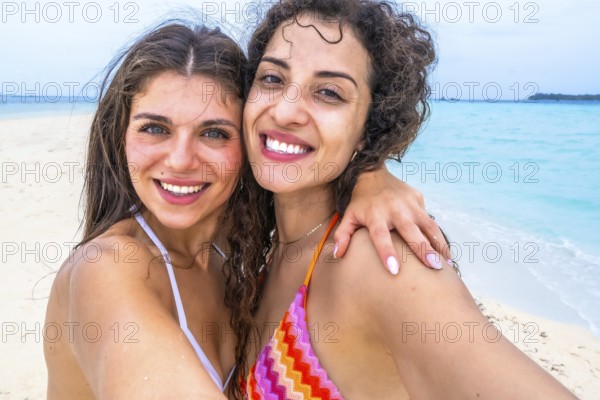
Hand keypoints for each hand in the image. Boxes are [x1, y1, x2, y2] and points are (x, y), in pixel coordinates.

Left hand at [334, 167, 451, 273]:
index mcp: (375, 215)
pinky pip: (430, 220)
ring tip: (445, 264)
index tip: (394, 270)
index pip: (380, 236)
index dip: (386, 252)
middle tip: (434, 267)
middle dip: (423, 249)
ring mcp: (409, 203)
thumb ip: (343, 235)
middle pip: (410, 231)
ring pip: (428, 225)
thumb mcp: (348, 216)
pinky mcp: (418, 198)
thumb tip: (338, 255)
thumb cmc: (360, 202)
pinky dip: (439, 236)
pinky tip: (446, 253)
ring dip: (438, 244)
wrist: (372, 173)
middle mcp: (394, 209)